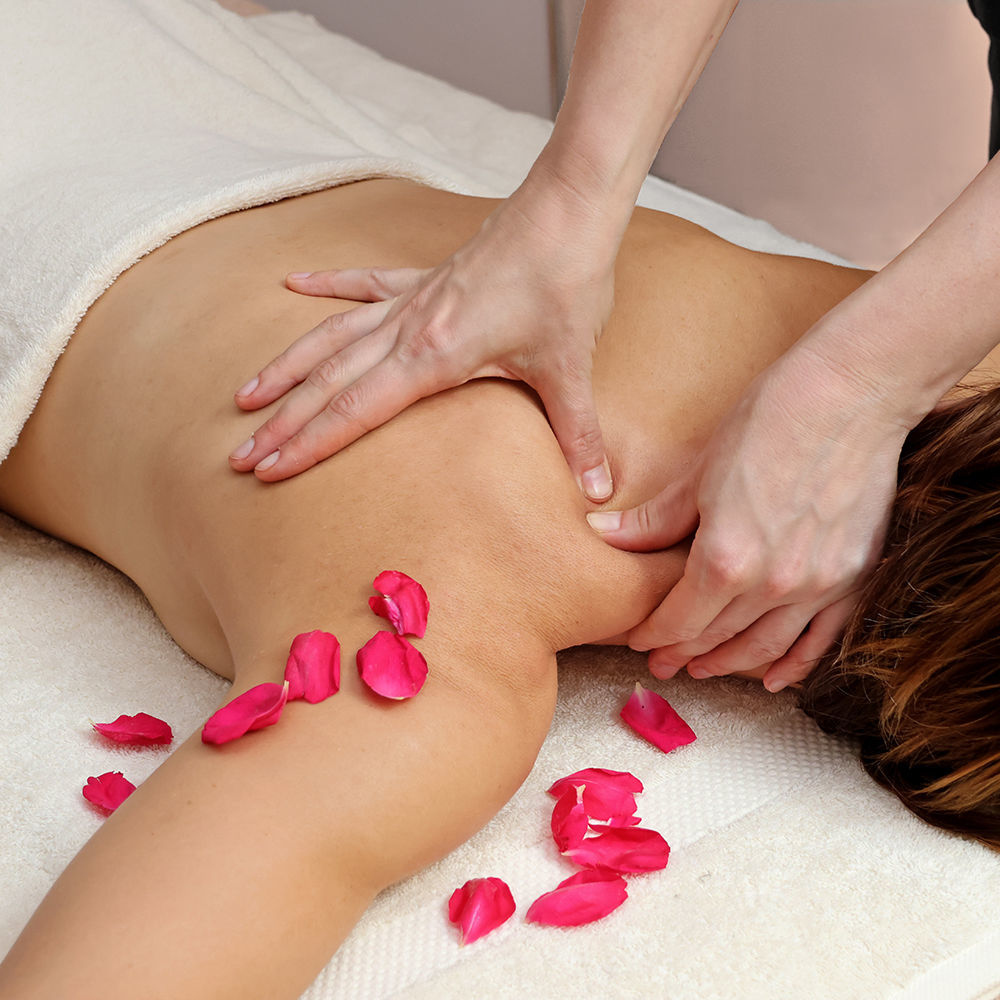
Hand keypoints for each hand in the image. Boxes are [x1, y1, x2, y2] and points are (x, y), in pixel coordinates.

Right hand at [228, 173, 621, 499]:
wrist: (570, 207)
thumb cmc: (566, 281)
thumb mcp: (571, 367)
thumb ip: (579, 433)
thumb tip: (600, 489)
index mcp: (433, 355)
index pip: (355, 409)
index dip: (309, 443)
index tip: (268, 468)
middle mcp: (409, 326)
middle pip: (329, 379)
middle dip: (283, 421)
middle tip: (238, 454)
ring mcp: (413, 298)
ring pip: (332, 336)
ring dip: (287, 367)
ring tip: (245, 395)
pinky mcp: (427, 276)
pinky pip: (365, 285)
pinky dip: (328, 287)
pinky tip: (294, 284)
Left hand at [588, 342, 907, 691]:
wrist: (850, 395)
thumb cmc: (767, 422)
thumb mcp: (698, 473)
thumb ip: (653, 521)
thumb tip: (600, 533)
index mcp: (725, 559)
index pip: (679, 619)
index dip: (654, 635)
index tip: (639, 641)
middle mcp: (772, 584)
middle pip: (717, 637)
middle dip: (684, 652)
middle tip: (663, 663)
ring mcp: (819, 585)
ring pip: (765, 646)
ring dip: (730, 663)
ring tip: (704, 669)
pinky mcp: (853, 576)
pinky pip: (822, 639)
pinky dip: (795, 664)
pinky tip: (772, 679)